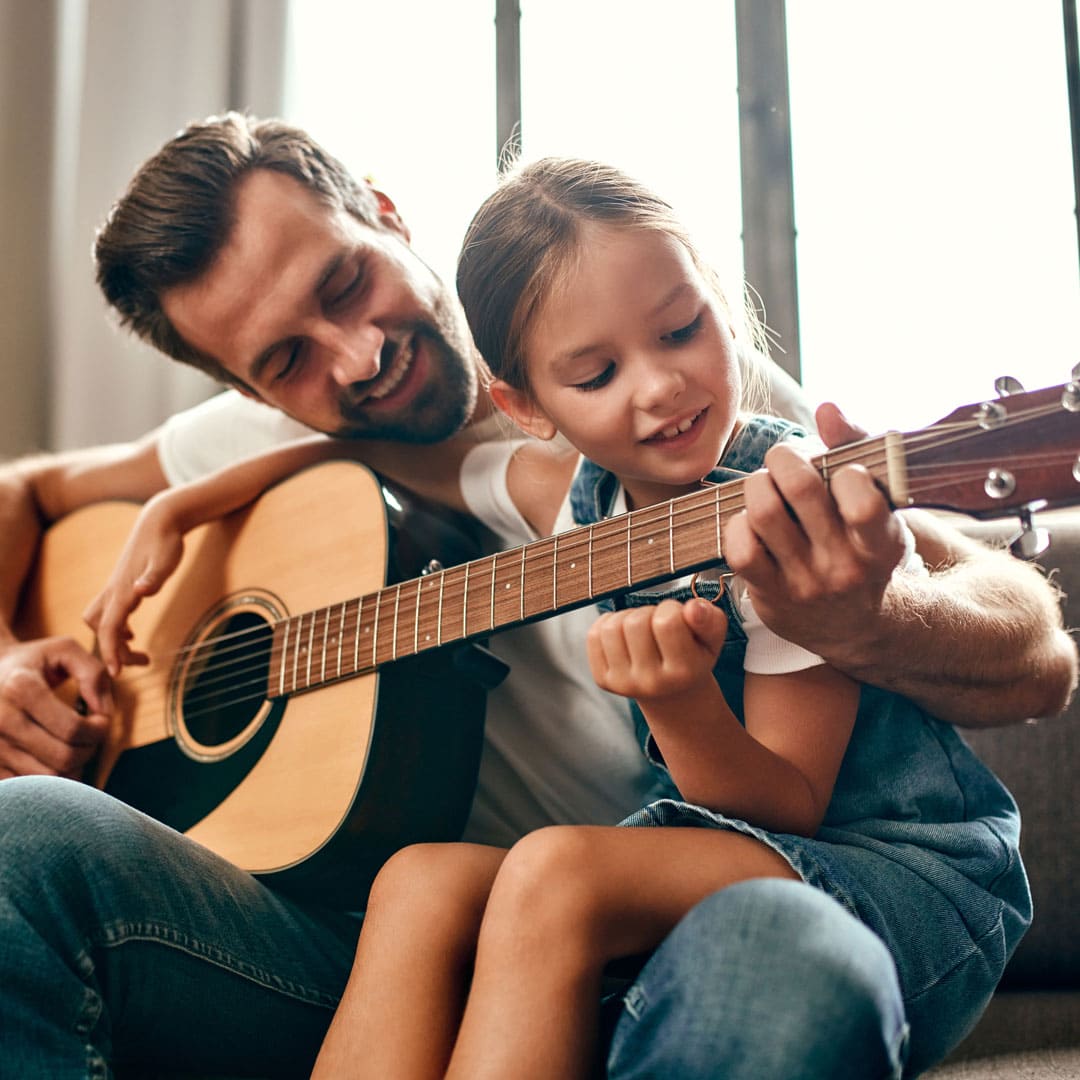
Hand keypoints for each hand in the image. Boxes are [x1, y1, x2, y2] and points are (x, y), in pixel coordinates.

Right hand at [0, 637, 112, 778]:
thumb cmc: (35, 662)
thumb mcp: (66, 650)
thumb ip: (94, 674)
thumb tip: (104, 712)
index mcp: (20, 688)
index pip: (72, 728)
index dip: (99, 730)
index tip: (103, 720)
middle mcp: (0, 719)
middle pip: (63, 757)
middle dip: (90, 750)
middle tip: (92, 735)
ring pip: (48, 779)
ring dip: (73, 766)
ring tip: (74, 744)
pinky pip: (29, 787)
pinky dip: (50, 779)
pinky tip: (53, 756)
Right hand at [83, 496, 184, 675]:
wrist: (159, 520)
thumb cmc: (166, 541)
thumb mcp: (165, 560)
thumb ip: (154, 577)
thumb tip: (141, 590)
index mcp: (122, 590)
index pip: (108, 628)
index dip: (109, 652)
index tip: (115, 674)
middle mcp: (113, 591)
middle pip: (100, 629)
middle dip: (112, 650)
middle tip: (140, 664)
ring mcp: (114, 588)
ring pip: (100, 621)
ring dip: (112, 640)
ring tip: (137, 654)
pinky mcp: (120, 585)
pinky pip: (108, 613)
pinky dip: (115, 628)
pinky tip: (131, 633)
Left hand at [586, 598, 727, 704]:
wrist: (672, 693)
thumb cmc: (693, 656)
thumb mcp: (712, 639)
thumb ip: (710, 620)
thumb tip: (692, 608)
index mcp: (683, 673)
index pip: (666, 622)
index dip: (671, 608)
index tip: (677, 617)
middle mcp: (651, 683)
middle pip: (635, 623)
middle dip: (647, 612)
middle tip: (658, 624)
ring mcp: (623, 684)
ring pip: (611, 627)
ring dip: (626, 617)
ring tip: (642, 628)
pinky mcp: (603, 681)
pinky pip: (594, 635)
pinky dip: (607, 624)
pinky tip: (624, 634)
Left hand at [721, 402, 906, 655]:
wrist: (853, 623)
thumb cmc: (861, 543)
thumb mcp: (878, 502)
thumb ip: (857, 448)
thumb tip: (828, 408)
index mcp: (881, 543)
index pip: (861, 498)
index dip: (843, 471)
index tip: (840, 472)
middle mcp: (844, 567)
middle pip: (799, 488)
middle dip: (784, 456)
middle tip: (784, 459)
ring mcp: (804, 583)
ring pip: (763, 511)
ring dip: (757, 484)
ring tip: (766, 485)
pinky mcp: (769, 594)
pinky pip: (739, 548)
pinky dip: (738, 523)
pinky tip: (752, 521)